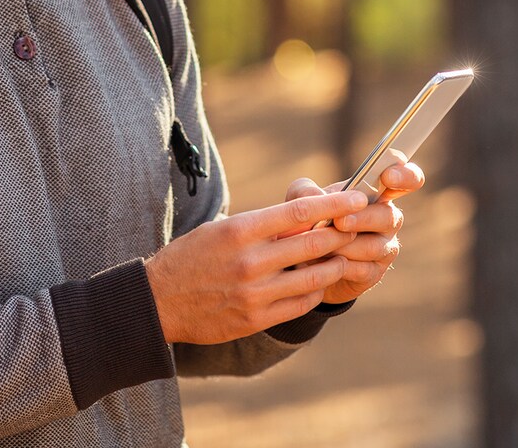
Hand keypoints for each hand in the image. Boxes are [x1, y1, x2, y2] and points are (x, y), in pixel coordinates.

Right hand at [144, 190, 367, 344]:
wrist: (159, 301)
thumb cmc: (192, 257)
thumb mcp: (221, 229)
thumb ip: (261, 226)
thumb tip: (306, 218)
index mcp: (240, 230)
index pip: (300, 212)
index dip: (334, 205)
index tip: (357, 198)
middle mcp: (250, 261)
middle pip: (313, 244)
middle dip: (342, 234)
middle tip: (358, 227)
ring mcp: (254, 294)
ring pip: (313, 277)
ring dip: (335, 265)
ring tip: (342, 257)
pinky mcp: (255, 319)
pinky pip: (300, 304)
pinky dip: (316, 291)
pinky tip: (319, 283)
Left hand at [285, 160, 425, 304]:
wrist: (302, 262)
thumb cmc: (309, 221)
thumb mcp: (300, 201)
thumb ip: (305, 191)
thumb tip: (316, 195)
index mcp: (377, 193)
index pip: (408, 179)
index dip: (406, 176)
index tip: (388, 176)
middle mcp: (388, 218)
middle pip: (389, 216)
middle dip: (362, 218)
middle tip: (339, 222)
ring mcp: (384, 247)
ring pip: (374, 246)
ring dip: (346, 245)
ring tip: (320, 246)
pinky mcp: (374, 273)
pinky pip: (363, 270)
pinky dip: (340, 266)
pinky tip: (322, 264)